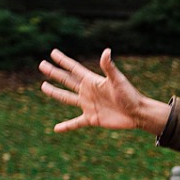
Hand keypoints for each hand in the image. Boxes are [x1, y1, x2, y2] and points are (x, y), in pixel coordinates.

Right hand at [39, 48, 168, 134]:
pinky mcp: (91, 118)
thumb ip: (109, 67)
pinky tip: (56, 128)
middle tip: (41, 65)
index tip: (53, 53)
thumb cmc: (130, 95)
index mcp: (92, 81)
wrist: (137, 113)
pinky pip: (75, 123)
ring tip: (44, 86)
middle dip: (55, 73)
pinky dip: (66, 126)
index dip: (64, 61)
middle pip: (67, 80)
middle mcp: (88, 92)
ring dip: (55, 92)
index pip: (74, 69)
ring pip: (67, 98)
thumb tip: (106, 51)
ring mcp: (88, 105)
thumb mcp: (118, 80)